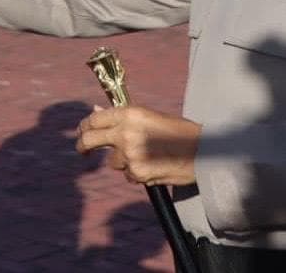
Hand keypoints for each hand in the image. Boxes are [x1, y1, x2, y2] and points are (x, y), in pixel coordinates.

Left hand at [75, 104, 200, 186]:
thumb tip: (94, 110)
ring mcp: (129, 154)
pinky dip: (136, 173)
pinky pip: (127, 175)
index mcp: (129, 113)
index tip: (83, 132)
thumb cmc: (177, 131)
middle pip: (90, 139)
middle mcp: (125, 132)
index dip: (84, 126)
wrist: (202, 151)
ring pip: (112, 161)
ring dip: (123, 162)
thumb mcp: (148, 116)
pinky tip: (153, 166)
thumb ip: (120, 117)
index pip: (94, 119)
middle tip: (83, 151)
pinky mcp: (136, 173)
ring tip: (147, 156)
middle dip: (83, 146)